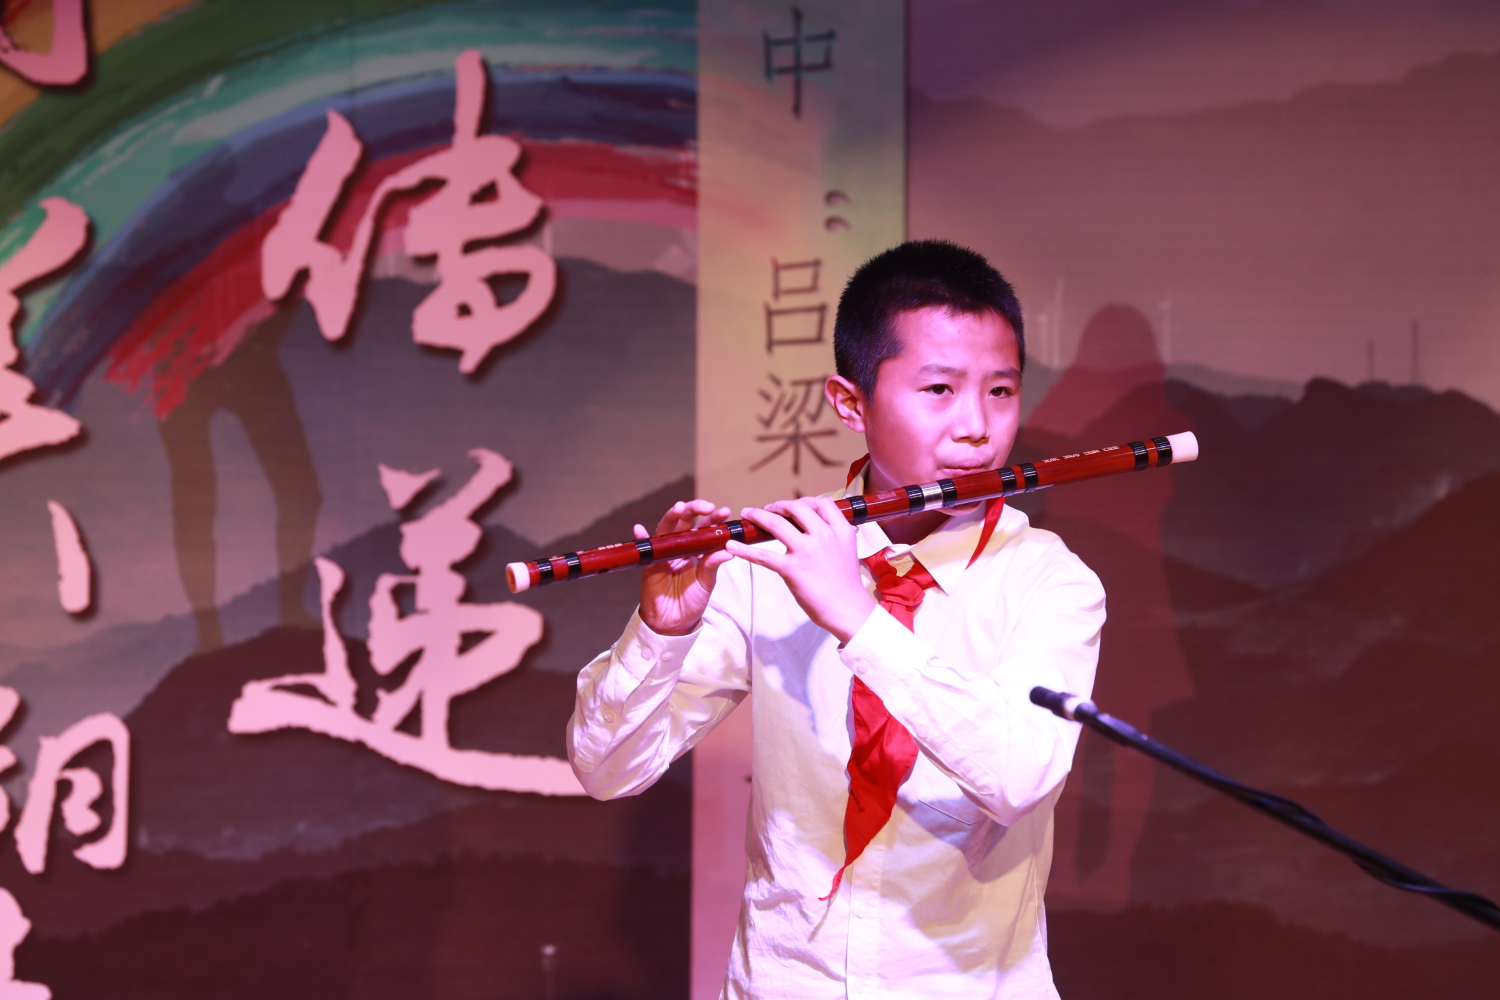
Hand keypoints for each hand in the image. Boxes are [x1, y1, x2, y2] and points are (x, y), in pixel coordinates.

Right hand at [638, 499, 733, 636]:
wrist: (675, 622)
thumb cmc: (692, 600)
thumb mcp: (706, 582)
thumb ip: (713, 564)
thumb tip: (728, 549)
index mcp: (696, 548)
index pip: (704, 527)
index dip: (713, 518)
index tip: (723, 512)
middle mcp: (679, 546)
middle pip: (684, 522)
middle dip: (694, 510)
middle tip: (707, 507)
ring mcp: (663, 553)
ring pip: (666, 530)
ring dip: (671, 516)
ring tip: (678, 507)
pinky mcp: (650, 564)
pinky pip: (645, 550)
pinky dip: (641, 538)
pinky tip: (639, 529)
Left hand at [727, 496, 876, 644]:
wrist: (847, 609)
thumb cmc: (846, 583)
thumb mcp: (848, 550)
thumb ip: (836, 535)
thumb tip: (828, 526)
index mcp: (840, 530)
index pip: (822, 503)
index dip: (805, 501)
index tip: (794, 506)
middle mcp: (824, 536)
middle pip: (796, 507)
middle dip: (779, 505)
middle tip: (768, 509)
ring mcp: (806, 551)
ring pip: (776, 523)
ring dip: (758, 515)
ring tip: (748, 514)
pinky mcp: (792, 569)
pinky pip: (763, 555)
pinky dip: (744, 550)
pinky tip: (732, 546)